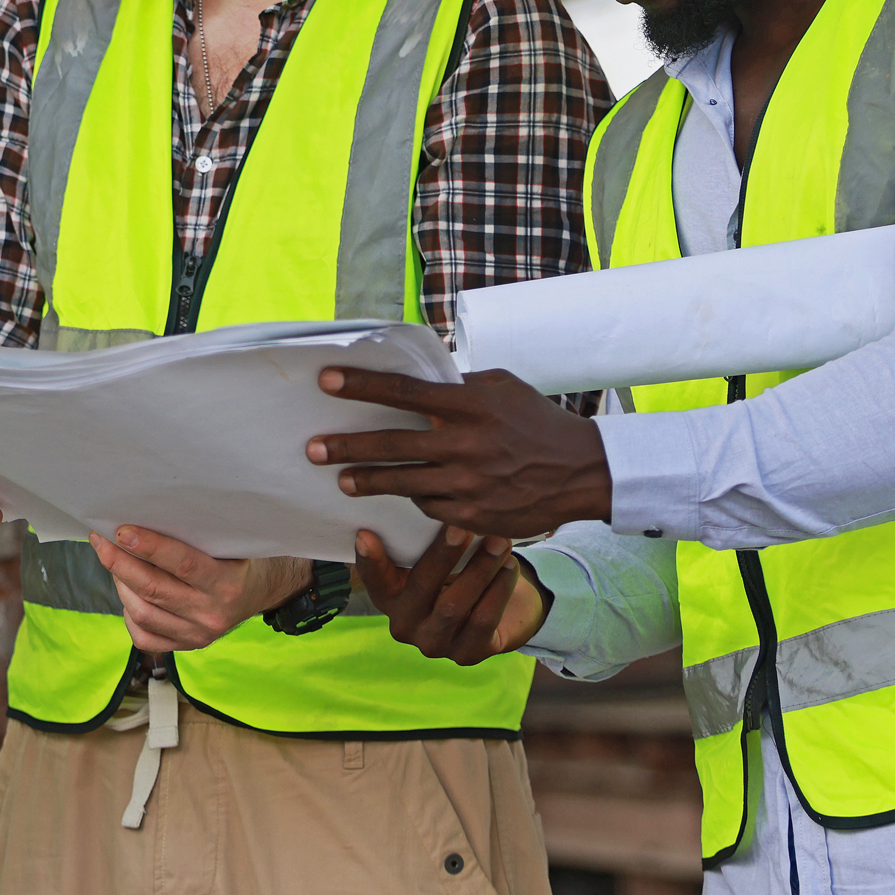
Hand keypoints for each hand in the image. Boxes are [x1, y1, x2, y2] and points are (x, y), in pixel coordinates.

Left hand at [90, 528, 308, 652]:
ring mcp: (198, 635)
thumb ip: (199, 534)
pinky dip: (128, 614)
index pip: (183, 564)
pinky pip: (145, 638)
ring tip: (112, 561)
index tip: (121, 530)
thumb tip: (149, 513)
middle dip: (120, 563)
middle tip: (101, 540)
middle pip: (154, 590)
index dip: (149, 546)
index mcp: (228, 584)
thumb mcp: (232, 541)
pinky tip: (127, 592)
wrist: (263, 591)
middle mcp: (212, 614)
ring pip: (143, 614)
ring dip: (120, 584)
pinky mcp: (187, 646)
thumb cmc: (241, 555)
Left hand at [306, 366, 609, 538]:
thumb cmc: (536, 421)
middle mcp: (464, 444)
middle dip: (346, 447)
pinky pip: (430, 507)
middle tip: (313, 448)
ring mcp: (468, 483)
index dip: (361, 385)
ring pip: (403, 483)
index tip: (327, 381)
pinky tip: (402, 494)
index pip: (403, 391)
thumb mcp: (501, 387)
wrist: (581, 471)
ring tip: (342, 481)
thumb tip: (421, 379)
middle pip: (392, 444)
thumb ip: (459, 384)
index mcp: (469, 405)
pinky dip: (414, 499)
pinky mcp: (474, 515)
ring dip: (368, 481)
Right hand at [354, 526, 544, 665]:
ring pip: (454, 605)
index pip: (374, 580)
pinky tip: (509, 566)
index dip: (370, 560)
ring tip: (499, 540)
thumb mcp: (434, 560)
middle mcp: (404, 625)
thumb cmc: (455, 573)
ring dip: (480, 569)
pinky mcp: (467, 655)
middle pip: (420, 588)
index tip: (366, 534)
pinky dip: (498, 590)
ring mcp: (434, 644)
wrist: (493, 610)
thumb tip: (423, 501)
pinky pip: (483, 621)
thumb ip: (422, 542)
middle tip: (463, 526)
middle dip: (443, 554)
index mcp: (389, 598)